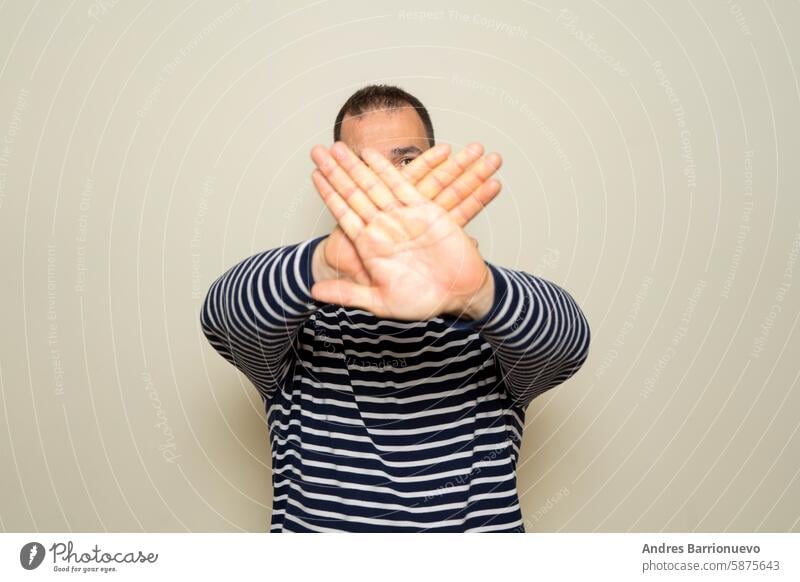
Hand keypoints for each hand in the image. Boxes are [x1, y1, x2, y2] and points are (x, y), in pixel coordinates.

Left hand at [309, 142, 498, 320]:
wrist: (459, 294)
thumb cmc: (422, 301)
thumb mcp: (381, 301)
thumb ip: (349, 293)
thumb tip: (314, 293)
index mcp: (370, 246)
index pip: (343, 212)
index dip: (328, 193)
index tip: (314, 174)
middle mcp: (383, 227)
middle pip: (353, 191)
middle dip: (336, 170)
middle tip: (317, 149)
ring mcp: (402, 216)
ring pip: (373, 183)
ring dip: (355, 164)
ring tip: (338, 144)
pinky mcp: (425, 210)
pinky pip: (403, 184)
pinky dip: (388, 169)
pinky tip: (372, 154)